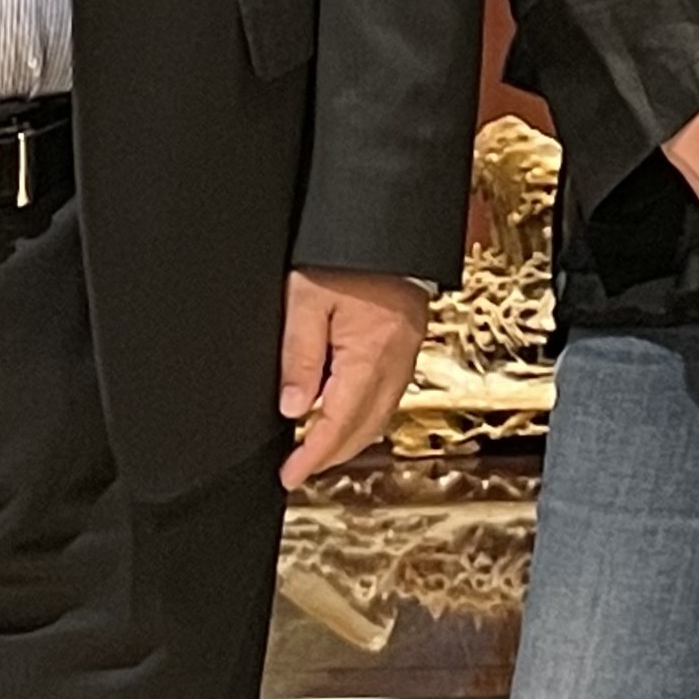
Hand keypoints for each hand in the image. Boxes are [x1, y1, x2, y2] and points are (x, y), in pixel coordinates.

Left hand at [278, 267, 429, 487]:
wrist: (388, 223)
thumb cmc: (346, 254)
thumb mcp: (306, 299)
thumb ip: (300, 356)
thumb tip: (293, 408)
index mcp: (371, 356)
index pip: (339, 423)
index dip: (313, 456)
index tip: (290, 475)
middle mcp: (396, 362)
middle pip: (365, 428)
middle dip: (332, 455)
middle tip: (299, 468)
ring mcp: (407, 353)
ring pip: (380, 415)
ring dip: (350, 437)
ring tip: (317, 446)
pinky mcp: (409, 342)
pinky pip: (389, 393)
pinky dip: (365, 413)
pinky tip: (343, 409)